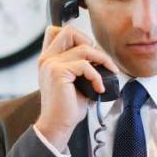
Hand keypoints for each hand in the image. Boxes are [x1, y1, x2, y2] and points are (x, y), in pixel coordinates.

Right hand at [34, 25, 118, 151]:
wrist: (58, 125)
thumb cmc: (67, 107)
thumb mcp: (74, 81)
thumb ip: (80, 66)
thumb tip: (101, 58)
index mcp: (48, 59)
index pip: (55, 31)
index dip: (75, 35)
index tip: (89, 50)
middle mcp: (47, 59)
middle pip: (68, 31)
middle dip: (88, 41)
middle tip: (98, 59)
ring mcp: (51, 65)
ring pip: (83, 48)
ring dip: (102, 59)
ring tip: (109, 72)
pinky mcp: (58, 73)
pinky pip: (85, 65)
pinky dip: (97, 76)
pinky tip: (99, 88)